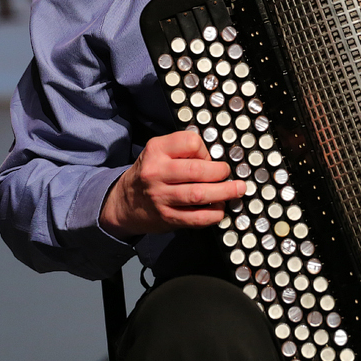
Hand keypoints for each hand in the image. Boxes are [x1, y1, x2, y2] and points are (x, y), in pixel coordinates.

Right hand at [99, 130, 244, 239]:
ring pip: (199, 194)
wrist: (124, 203)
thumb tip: (216, 158)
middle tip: (229, 174)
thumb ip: (182, 151)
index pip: (190, 142)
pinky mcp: (167, 217)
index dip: (205, 149)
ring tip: (236, 190)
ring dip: (224, 192)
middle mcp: (156, 172)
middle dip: (221, 172)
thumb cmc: (149, 174)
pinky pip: (197, 217)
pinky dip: (214, 214)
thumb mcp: (158, 152)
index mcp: (156, 150)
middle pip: (197, 170)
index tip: (208, 158)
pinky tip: (220, 209)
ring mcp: (161, 197)